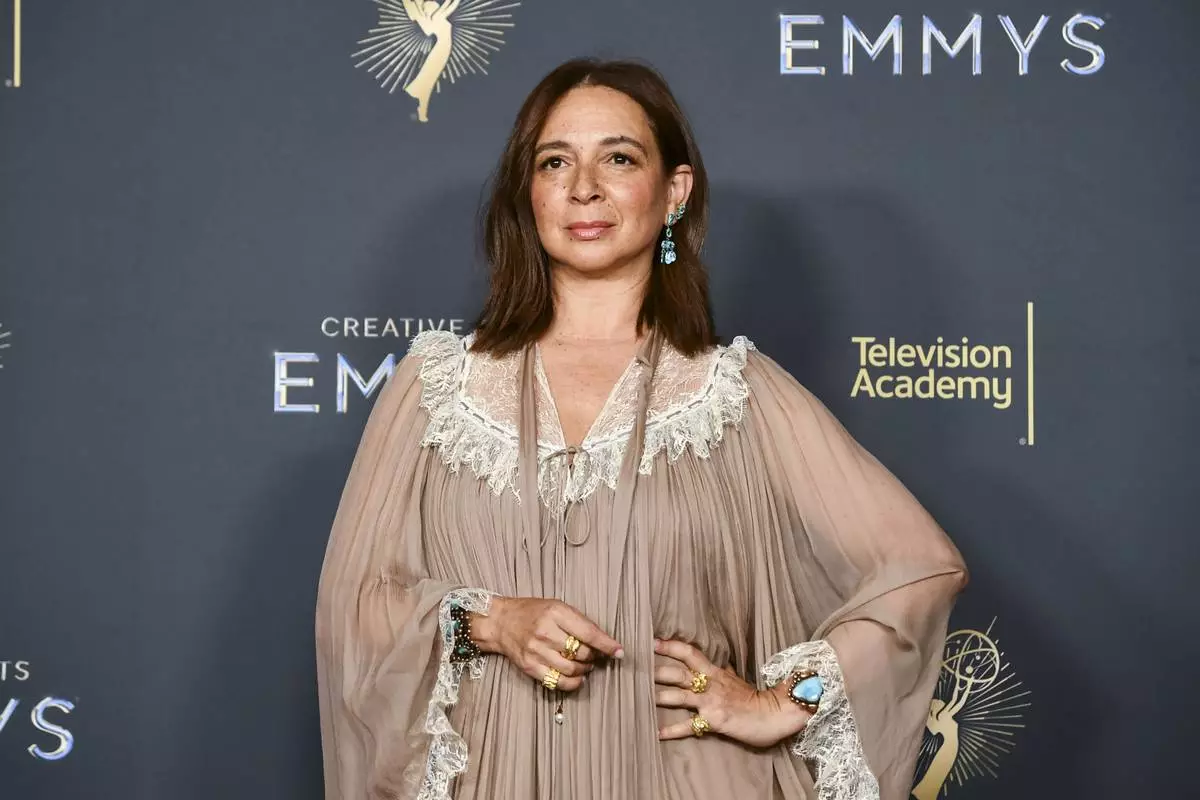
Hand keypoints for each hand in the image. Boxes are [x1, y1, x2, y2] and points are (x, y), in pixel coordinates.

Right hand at [471, 597, 623, 690]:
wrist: (501, 622)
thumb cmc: (532, 612)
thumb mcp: (557, 607)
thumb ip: (579, 622)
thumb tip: (604, 642)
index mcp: (555, 612)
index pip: (588, 632)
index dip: (607, 644)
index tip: (619, 652)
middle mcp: (545, 632)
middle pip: (582, 653)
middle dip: (594, 657)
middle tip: (595, 655)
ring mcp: (536, 651)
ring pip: (572, 669)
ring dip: (584, 670)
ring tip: (584, 664)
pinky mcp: (530, 667)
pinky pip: (558, 682)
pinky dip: (573, 683)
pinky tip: (576, 677)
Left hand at [654, 638, 810, 747]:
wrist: (774, 714)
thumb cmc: (754, 697)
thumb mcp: (736, 678)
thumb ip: (722, 670)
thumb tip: (716, 660)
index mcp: (714, 672)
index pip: (689, 653)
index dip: (671, 647)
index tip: (652, 642)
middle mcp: (709, 684)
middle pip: (678, 673)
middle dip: (657, 671)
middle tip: (637, 669)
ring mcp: (710, 702)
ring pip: (679, 697)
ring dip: (659, 697)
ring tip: (640, 698)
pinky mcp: (714, 720)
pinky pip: (690, 726)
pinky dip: (673, 730)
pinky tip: (658, 734)